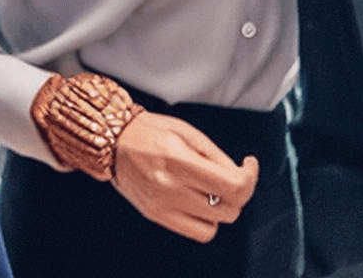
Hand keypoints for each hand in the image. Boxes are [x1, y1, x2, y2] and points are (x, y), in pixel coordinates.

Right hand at [108, 111, 259, 241]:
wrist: (112, 141)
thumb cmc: (150, 131)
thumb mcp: (187, 132)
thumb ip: (216, 157)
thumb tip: (241, 177)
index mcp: (177, 159)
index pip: (233, 185)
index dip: (250, 177)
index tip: (247, 165)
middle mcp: (169, 186)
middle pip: (229, 207)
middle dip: (238, 191)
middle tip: (230, 175)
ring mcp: (161, 205)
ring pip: (217, 222)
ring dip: (222, 206)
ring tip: (210, 187)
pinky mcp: (156, 215)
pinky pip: (199, 232)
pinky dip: (208, 221)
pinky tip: (200, 202)